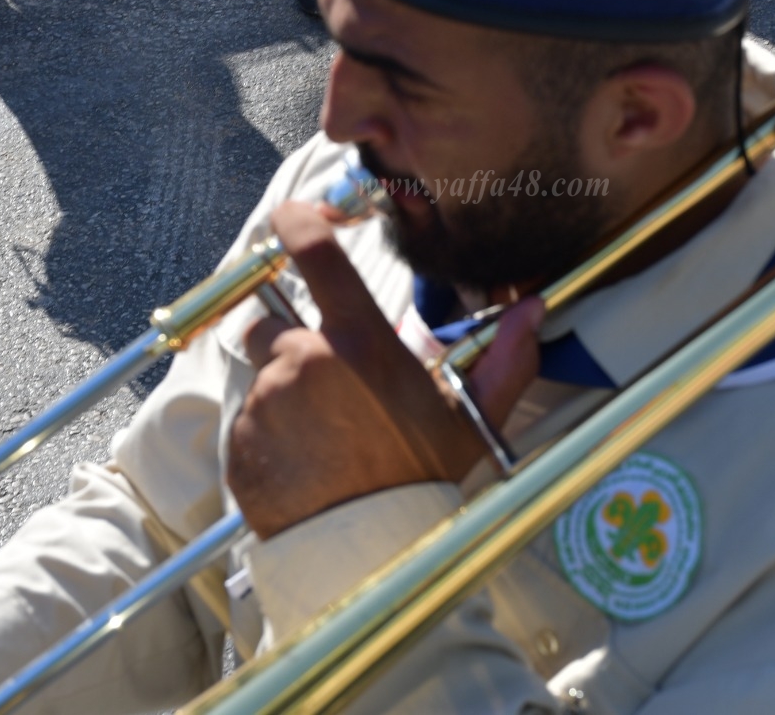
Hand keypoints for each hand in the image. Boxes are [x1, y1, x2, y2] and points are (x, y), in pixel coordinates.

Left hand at [228, 201, 543, 538]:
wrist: (371, 555)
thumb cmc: (420, 484)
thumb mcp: (470, 421)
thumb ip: (504, 360)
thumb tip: (533, 311)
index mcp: (359, 344)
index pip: (316, 256)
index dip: (296, 224)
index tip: (290, 219)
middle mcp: (304, 361)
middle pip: (268, 321)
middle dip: (288, 341)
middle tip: (325, 384)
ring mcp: (266, 403)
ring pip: (260, 377)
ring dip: (281, 393)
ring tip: (321, 436)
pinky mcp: (242, 444)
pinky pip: (248, 426)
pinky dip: (268, 437)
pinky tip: (304, 464)